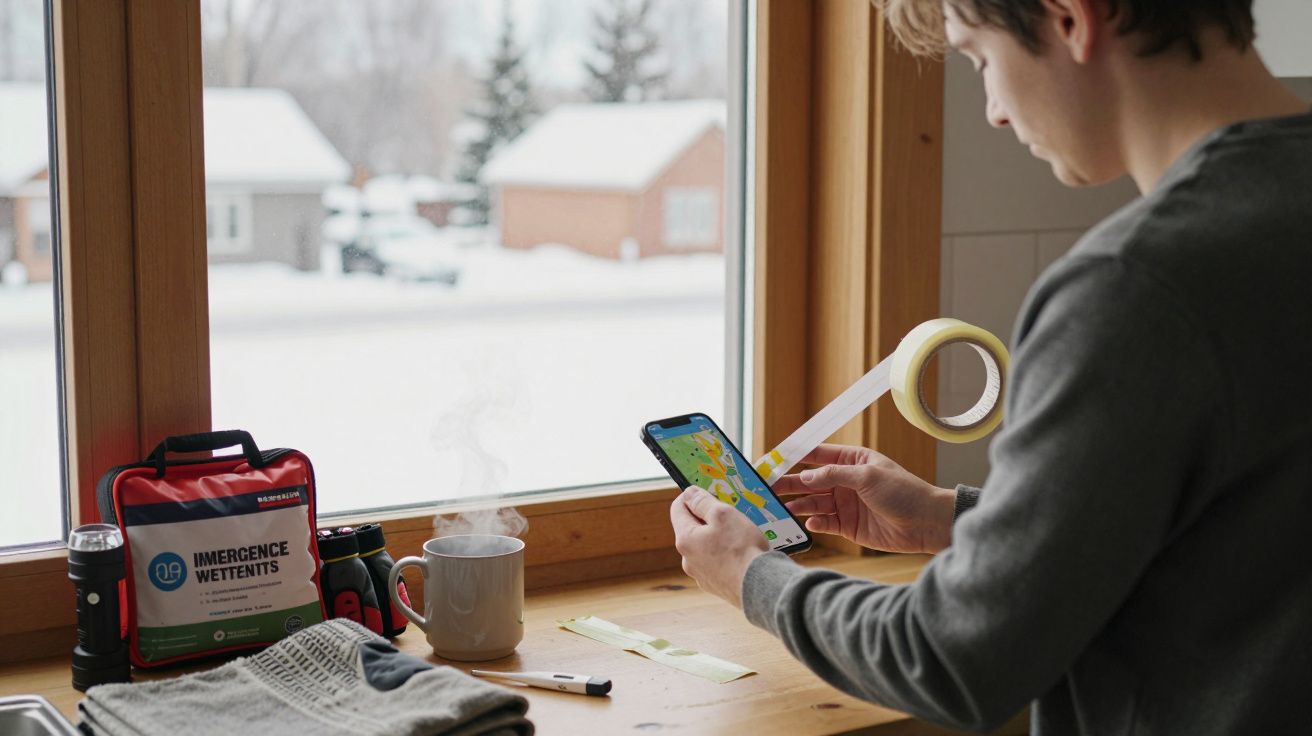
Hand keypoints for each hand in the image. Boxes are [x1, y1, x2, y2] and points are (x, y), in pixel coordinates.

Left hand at [669, 486, 768, 607]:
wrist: (759, 587)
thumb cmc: (741, 549)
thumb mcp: (723, 514)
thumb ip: (703, 502)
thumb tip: (689, 493)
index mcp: (685, 540)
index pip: (677, 509)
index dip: (690, 497)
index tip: (705, 493)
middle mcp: (688, 560)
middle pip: (692, 529)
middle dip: (707, 518)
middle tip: (728, 514)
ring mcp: (701, 575)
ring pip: (705, 547)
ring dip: (717, 538)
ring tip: (739, 535)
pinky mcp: (715, 586)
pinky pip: (716, 563)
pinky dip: (725, 555)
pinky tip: (741, 554)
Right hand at [774, 444, 956, 553]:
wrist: (926, 523)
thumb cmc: (904, 492)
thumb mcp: (868, 476)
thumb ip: (834, 475)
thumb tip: (806, 477)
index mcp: (852, 460)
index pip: (816, 455)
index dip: (793, 457)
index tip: (771, 459)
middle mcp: (845, 481)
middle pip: (809, 481)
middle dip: (789, 483)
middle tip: (766, 488)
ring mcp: (846, 504)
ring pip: (813, 503)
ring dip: (798, 505)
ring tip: (780, 509)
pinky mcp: (848, 526)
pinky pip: (825, 523)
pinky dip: (815, 523)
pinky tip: (809, 523)